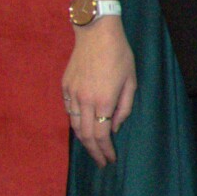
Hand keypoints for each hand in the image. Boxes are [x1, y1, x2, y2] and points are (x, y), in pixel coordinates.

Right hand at [61, 19, 136, 166]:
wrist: (96, 34)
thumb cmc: (119, 55)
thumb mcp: (131, 82)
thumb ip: (124, 108)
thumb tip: (114, 127)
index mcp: (103, 101)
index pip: (102, 135)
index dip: (105, 151)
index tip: (110, 160)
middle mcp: (84, 101)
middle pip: (85, 135)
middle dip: (94, 151)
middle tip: (101, 161)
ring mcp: (71, 94)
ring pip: (75, 125)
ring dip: (83, 140)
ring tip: (93, 148)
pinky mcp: (64, 87)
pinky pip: (69, 111)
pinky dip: (76, 122)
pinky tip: (84, 125)